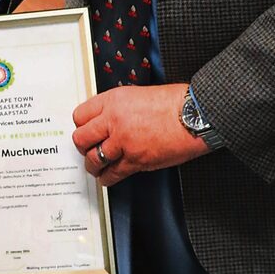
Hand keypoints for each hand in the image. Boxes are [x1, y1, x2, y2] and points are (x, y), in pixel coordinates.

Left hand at [73, 83, 210, 184]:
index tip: (85, 131)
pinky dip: (107, 178)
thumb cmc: (175, 103)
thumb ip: (119, 108)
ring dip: (93, 165)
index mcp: (114, 101)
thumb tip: (107, 120)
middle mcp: (114, 121)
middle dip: (83, 146)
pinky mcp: (135, 160)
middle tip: (87, 148)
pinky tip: (107, 177)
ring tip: (96, 166)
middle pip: (81, 138)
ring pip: (93, 159)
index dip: (82, 125)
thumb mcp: (139, 95)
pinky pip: (112, 174)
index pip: (80, 115)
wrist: (194, 116)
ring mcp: (123, 142)